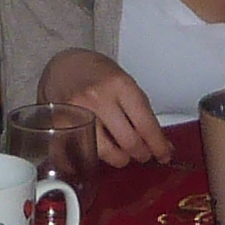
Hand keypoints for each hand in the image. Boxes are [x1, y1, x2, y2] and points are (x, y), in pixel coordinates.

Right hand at [46, 53, 170, 164]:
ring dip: (119, 158)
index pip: (145, 125)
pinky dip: (96, 158)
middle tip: (143, 154)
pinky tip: (101, 151)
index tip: (164, 154)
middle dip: (141, 154)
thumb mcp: (124, 83)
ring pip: (106, 153)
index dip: (158, 145)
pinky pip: (84, 153)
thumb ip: (141, 112)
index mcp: (119, 85)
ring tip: (122, 153)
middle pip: (128, 142)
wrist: (64, 66)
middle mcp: (98, 99)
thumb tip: (159, 142)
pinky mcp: (61, 127)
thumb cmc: (97, 73)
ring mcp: (77, 114)